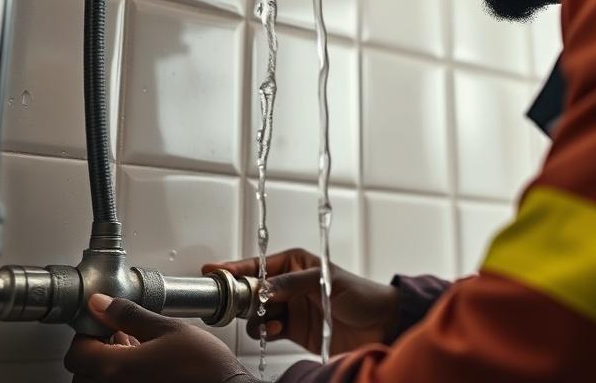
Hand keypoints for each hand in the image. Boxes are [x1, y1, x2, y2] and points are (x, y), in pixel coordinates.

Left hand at [64, 293, 247, 382]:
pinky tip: (144, 364)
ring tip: (136, 348)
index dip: (89, 333)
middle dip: (98, 349)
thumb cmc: (204, 367)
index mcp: (116, 370)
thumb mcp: (169, 329)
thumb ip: (130, 316)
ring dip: (110, 363)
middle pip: (84, 371)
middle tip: (121, 334)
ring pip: (100, 381)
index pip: (77, 353)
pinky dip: (122, 376)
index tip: (105, 322)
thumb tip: (102, 304)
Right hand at [203, 248, 398, 355]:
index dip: (234, 268)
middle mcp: (289, 286)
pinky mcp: (294, 331)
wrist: (382, 325)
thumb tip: (265, 287)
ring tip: (269, 320)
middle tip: (234, 303)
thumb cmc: (362, 294)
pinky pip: (268, 330)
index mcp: (296, 264)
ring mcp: (290, 309)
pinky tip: (276, 330)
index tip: (213, 270)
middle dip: (242, 297)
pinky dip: (267, 331)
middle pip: (252, 290)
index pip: (258, 265)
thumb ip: (294, 284)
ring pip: (257, 313)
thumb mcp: (327, 281)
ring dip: (257, 317)